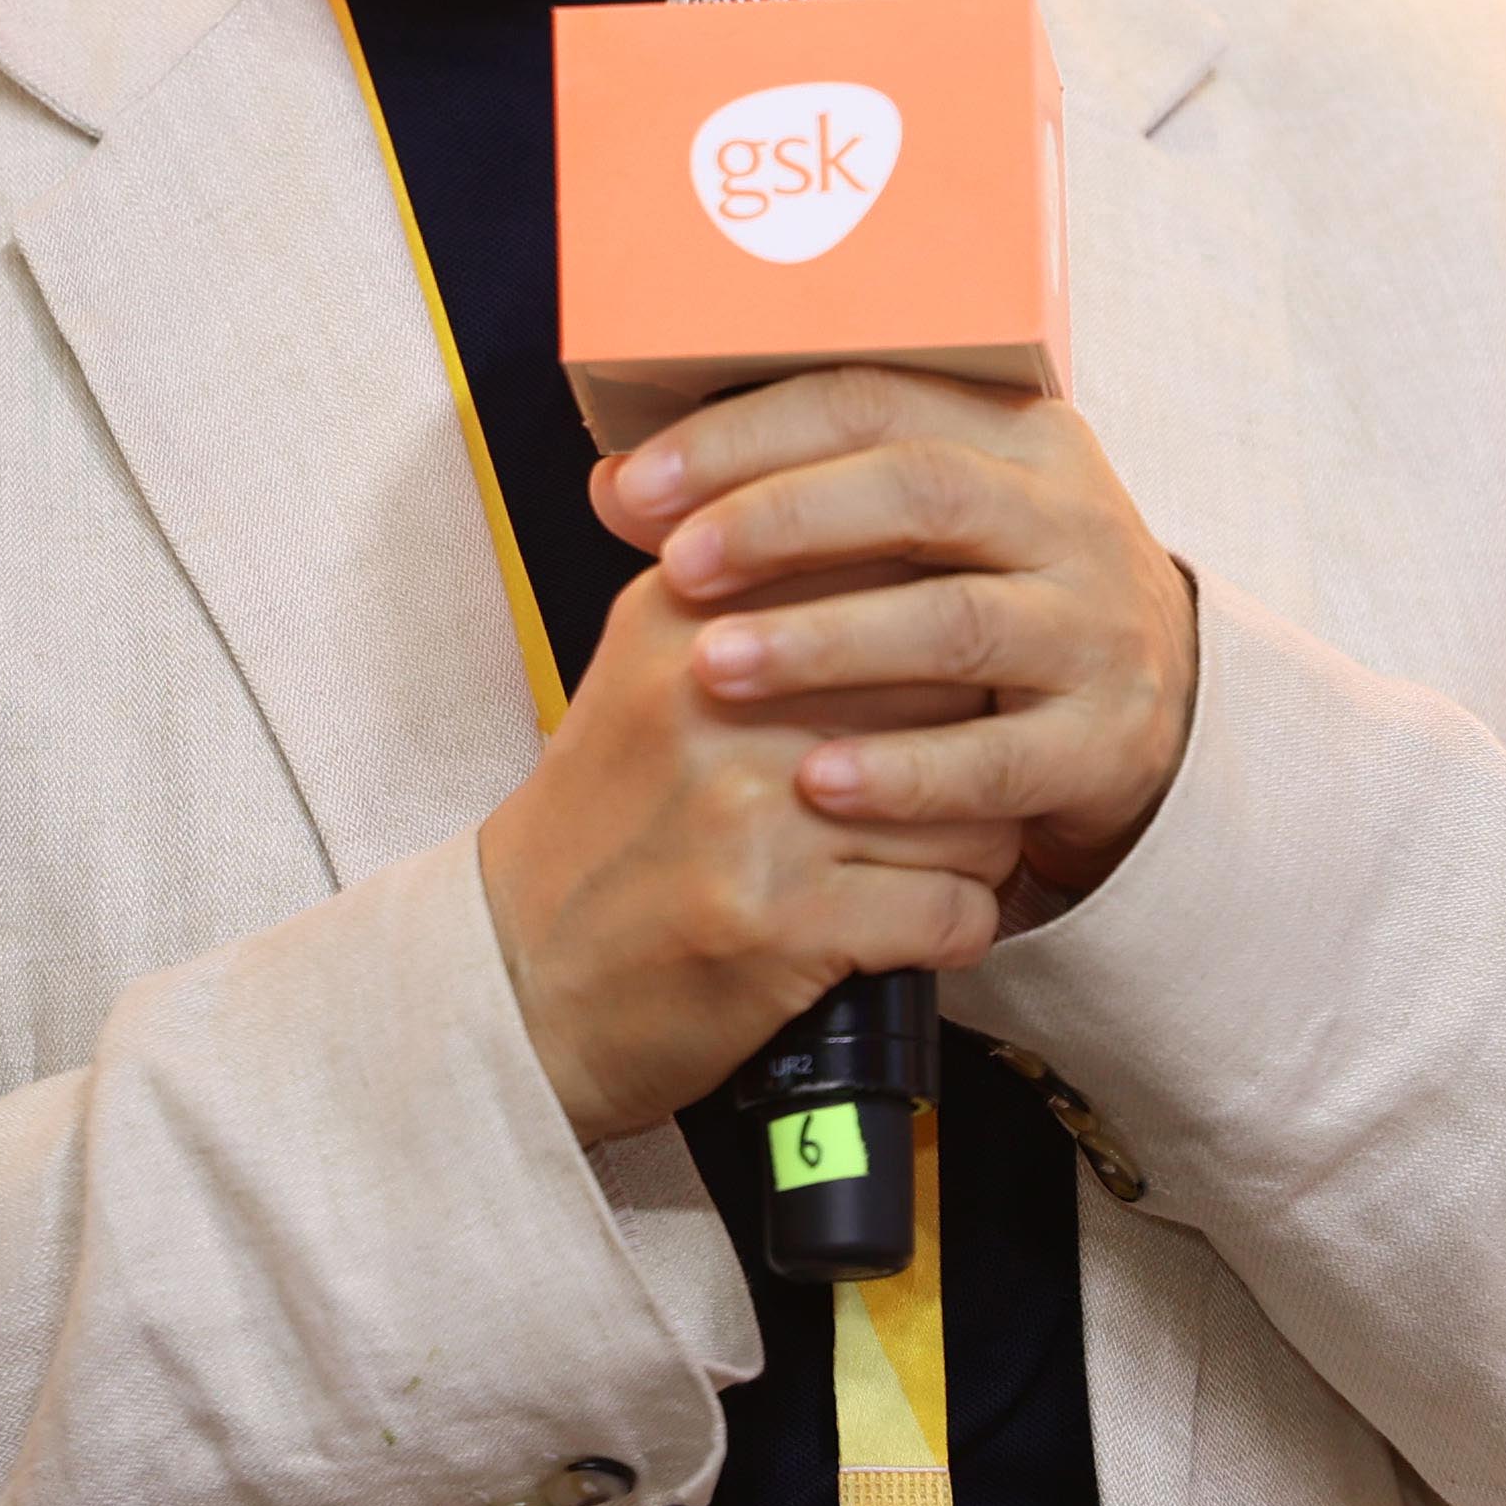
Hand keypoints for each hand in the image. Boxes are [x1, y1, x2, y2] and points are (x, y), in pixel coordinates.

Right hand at [471, 553, 1021, 1148]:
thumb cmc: (615, 823)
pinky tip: (918, 927)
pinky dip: (958, 927)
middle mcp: (720, 694)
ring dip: (980, 845)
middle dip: (979, 740)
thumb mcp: (653, 670)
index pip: (893, 572)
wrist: (525, 977)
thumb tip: (910, 529)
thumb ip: (759, 590)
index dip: (947, 635)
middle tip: (958, 781)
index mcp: (689, 612)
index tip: (945, 683)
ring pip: (974, 802)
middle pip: (952, 681)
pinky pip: (956, 907)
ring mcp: (751, 810)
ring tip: (935, 859)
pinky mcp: (782, 921)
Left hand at [610, 366, 1202, 912]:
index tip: (635, 486)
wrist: (1145, 711)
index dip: (747, 438)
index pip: (873, 400)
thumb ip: (783, 500)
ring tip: (715, 666)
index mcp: (1014, 434)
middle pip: (922, 492)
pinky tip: (816, 783)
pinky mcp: (1104, 742)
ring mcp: (1095, 630)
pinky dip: (905, 772)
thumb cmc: (982, 595)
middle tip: (676, 566)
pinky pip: (1000, 759)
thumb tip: (616, 490)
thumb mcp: (911, 529)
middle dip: (784, 522)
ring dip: (825, 642)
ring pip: (958, 623)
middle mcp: (1067, 517)